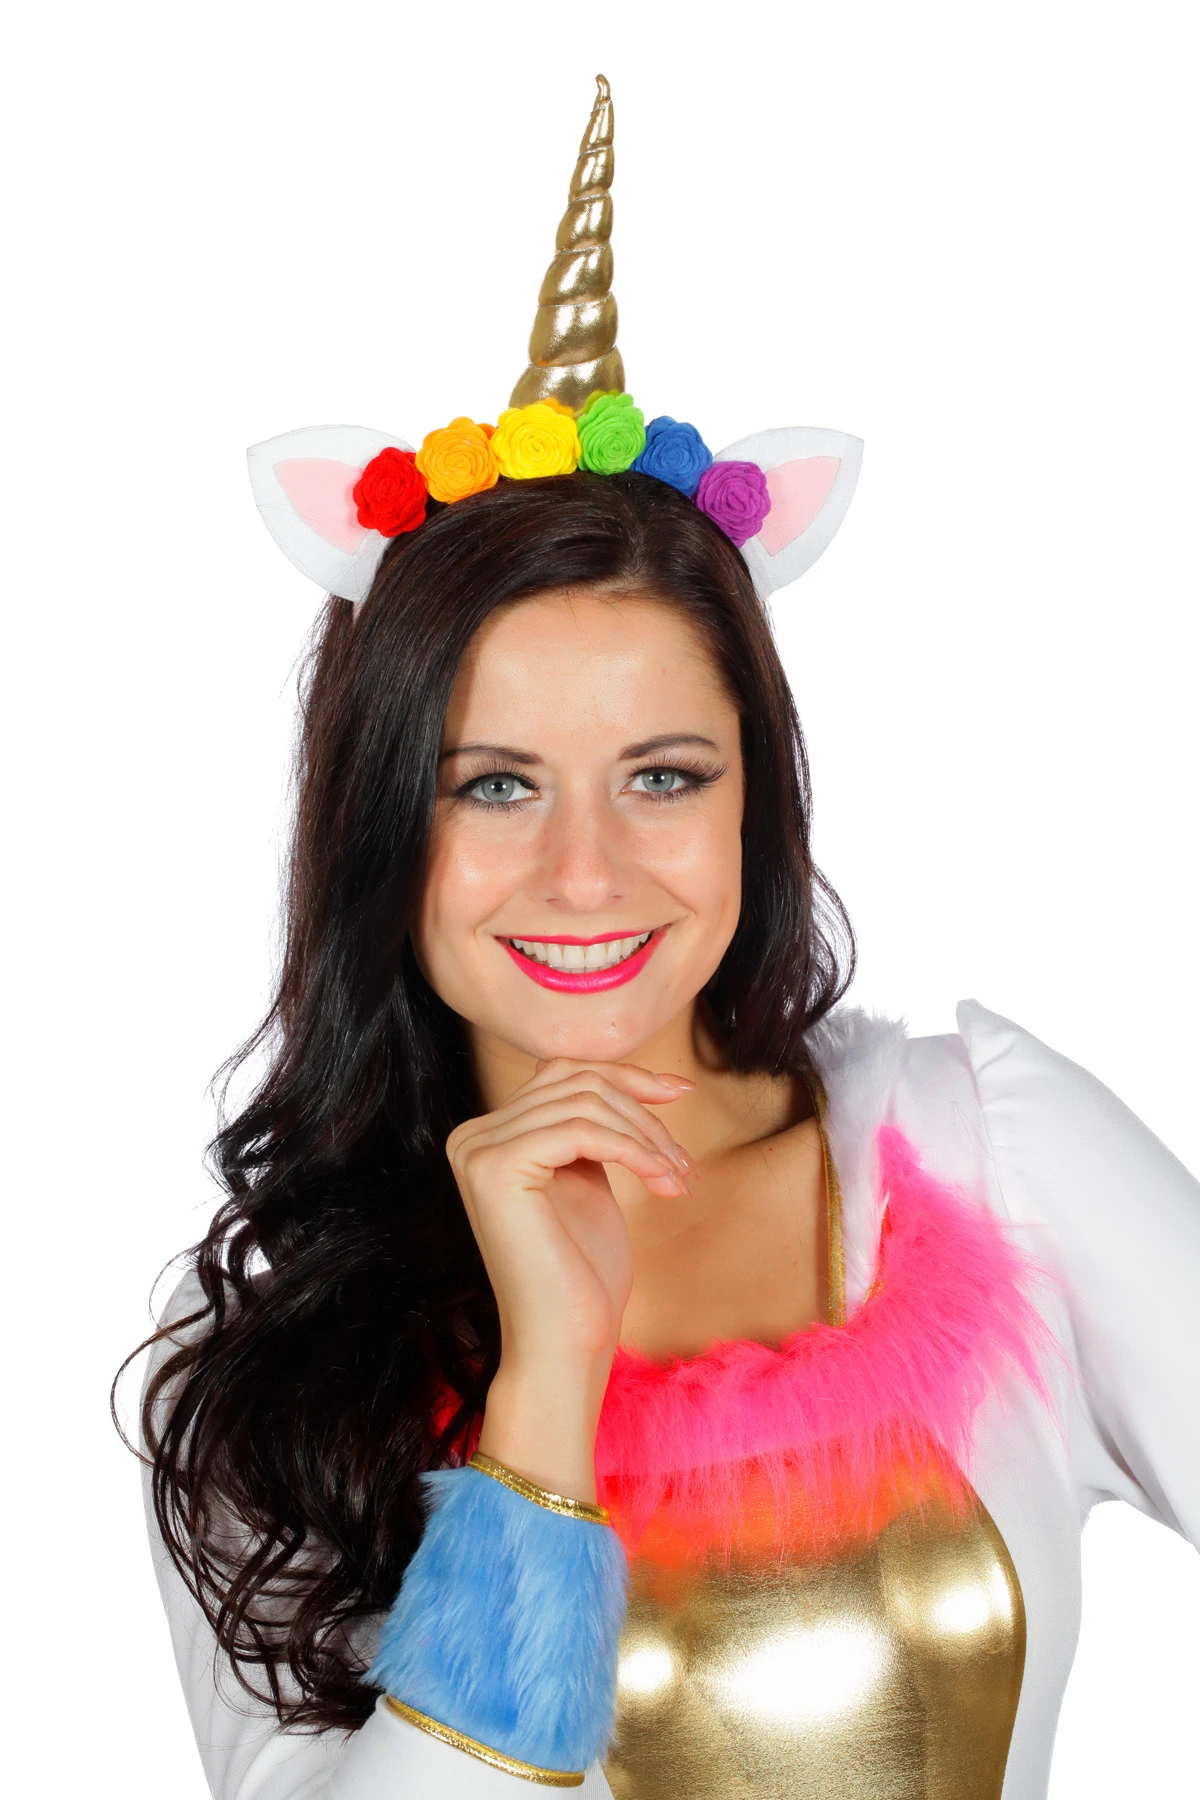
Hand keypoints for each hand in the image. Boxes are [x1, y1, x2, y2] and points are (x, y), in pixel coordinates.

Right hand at [447, 1059, 692, 1496]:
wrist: (565, 1342)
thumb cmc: (583, 1275)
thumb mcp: (587, 1181)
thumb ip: (588, 1129)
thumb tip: (625, 1076)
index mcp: (487, 1137)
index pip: (562, 1075)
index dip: (627, 1076)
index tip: (681, 1091)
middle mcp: (471, 1137)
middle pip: (575, 1079)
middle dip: (642, 1109)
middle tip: (683, 1160)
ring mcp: (477, 1149)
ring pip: (585, 1101)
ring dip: (647, 1136)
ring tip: (678, 1178)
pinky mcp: (497, 1166)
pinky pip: (584, 1129)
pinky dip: (634, 1149)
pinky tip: (663, 1183)